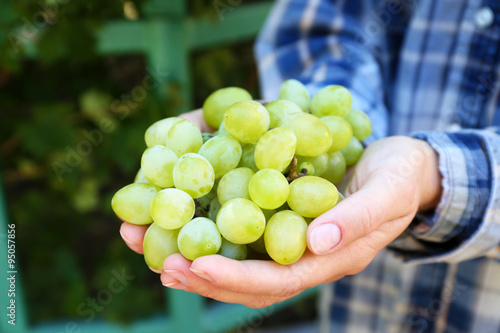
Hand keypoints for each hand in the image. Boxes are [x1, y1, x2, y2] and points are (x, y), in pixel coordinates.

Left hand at [120, 116, 441, 307]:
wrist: (405, 167)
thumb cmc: (401, 177)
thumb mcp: (389, 191)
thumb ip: (357, 219)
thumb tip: (316, 243)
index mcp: (332, 259)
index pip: (278, 280)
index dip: (235, 277)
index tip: (192, 267)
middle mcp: (306, 257)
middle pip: (248, 280)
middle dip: (202, 275)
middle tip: (158, 263)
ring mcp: (293, 240)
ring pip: (239, 259)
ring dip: (195, 253)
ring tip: (151, 245)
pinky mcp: (283, 217)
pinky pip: (242, 232)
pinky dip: (209, 228)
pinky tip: (179, 218)